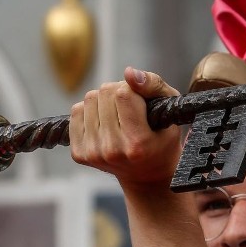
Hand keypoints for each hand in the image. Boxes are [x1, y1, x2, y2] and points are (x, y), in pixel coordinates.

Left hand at [70, 67, 181, 188]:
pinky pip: (76, 112)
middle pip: (104, 93)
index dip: (134, 89)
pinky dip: (90, 111)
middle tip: (129, 108)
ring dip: (103, 100)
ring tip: (117, 115)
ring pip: (89, 99)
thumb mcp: (169, 108)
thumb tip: (128, 72)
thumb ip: (154, 85)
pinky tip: (103, 123)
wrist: (146, 174)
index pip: (123, 94)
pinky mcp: (79, 154)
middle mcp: (113, 150)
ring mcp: (94, 153)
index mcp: (137, 143)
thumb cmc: (161, 137)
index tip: (141, 101)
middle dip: (118, 92)